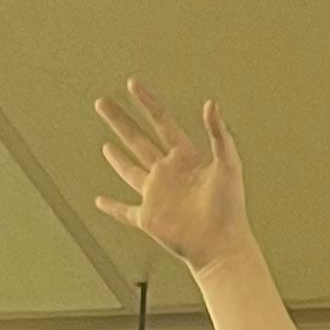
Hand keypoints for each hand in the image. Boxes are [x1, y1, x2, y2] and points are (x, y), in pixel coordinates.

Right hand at [94, 81, 250, 272]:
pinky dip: (111, 207)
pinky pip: (125, 211)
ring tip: (106, 146)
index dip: (147, 102)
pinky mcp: (148, 218)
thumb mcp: (229, 163)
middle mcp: (167, 173)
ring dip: (117, 159)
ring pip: (130, 171)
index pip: (161, 122)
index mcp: (185, 158)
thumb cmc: (230, 207)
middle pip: (138, 140)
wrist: (222, 244)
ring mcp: (156, 195)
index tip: (132, 84)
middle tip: (103, 103)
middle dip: (120, 121)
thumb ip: (219, 134)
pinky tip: (99, 201)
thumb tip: (211, 104)